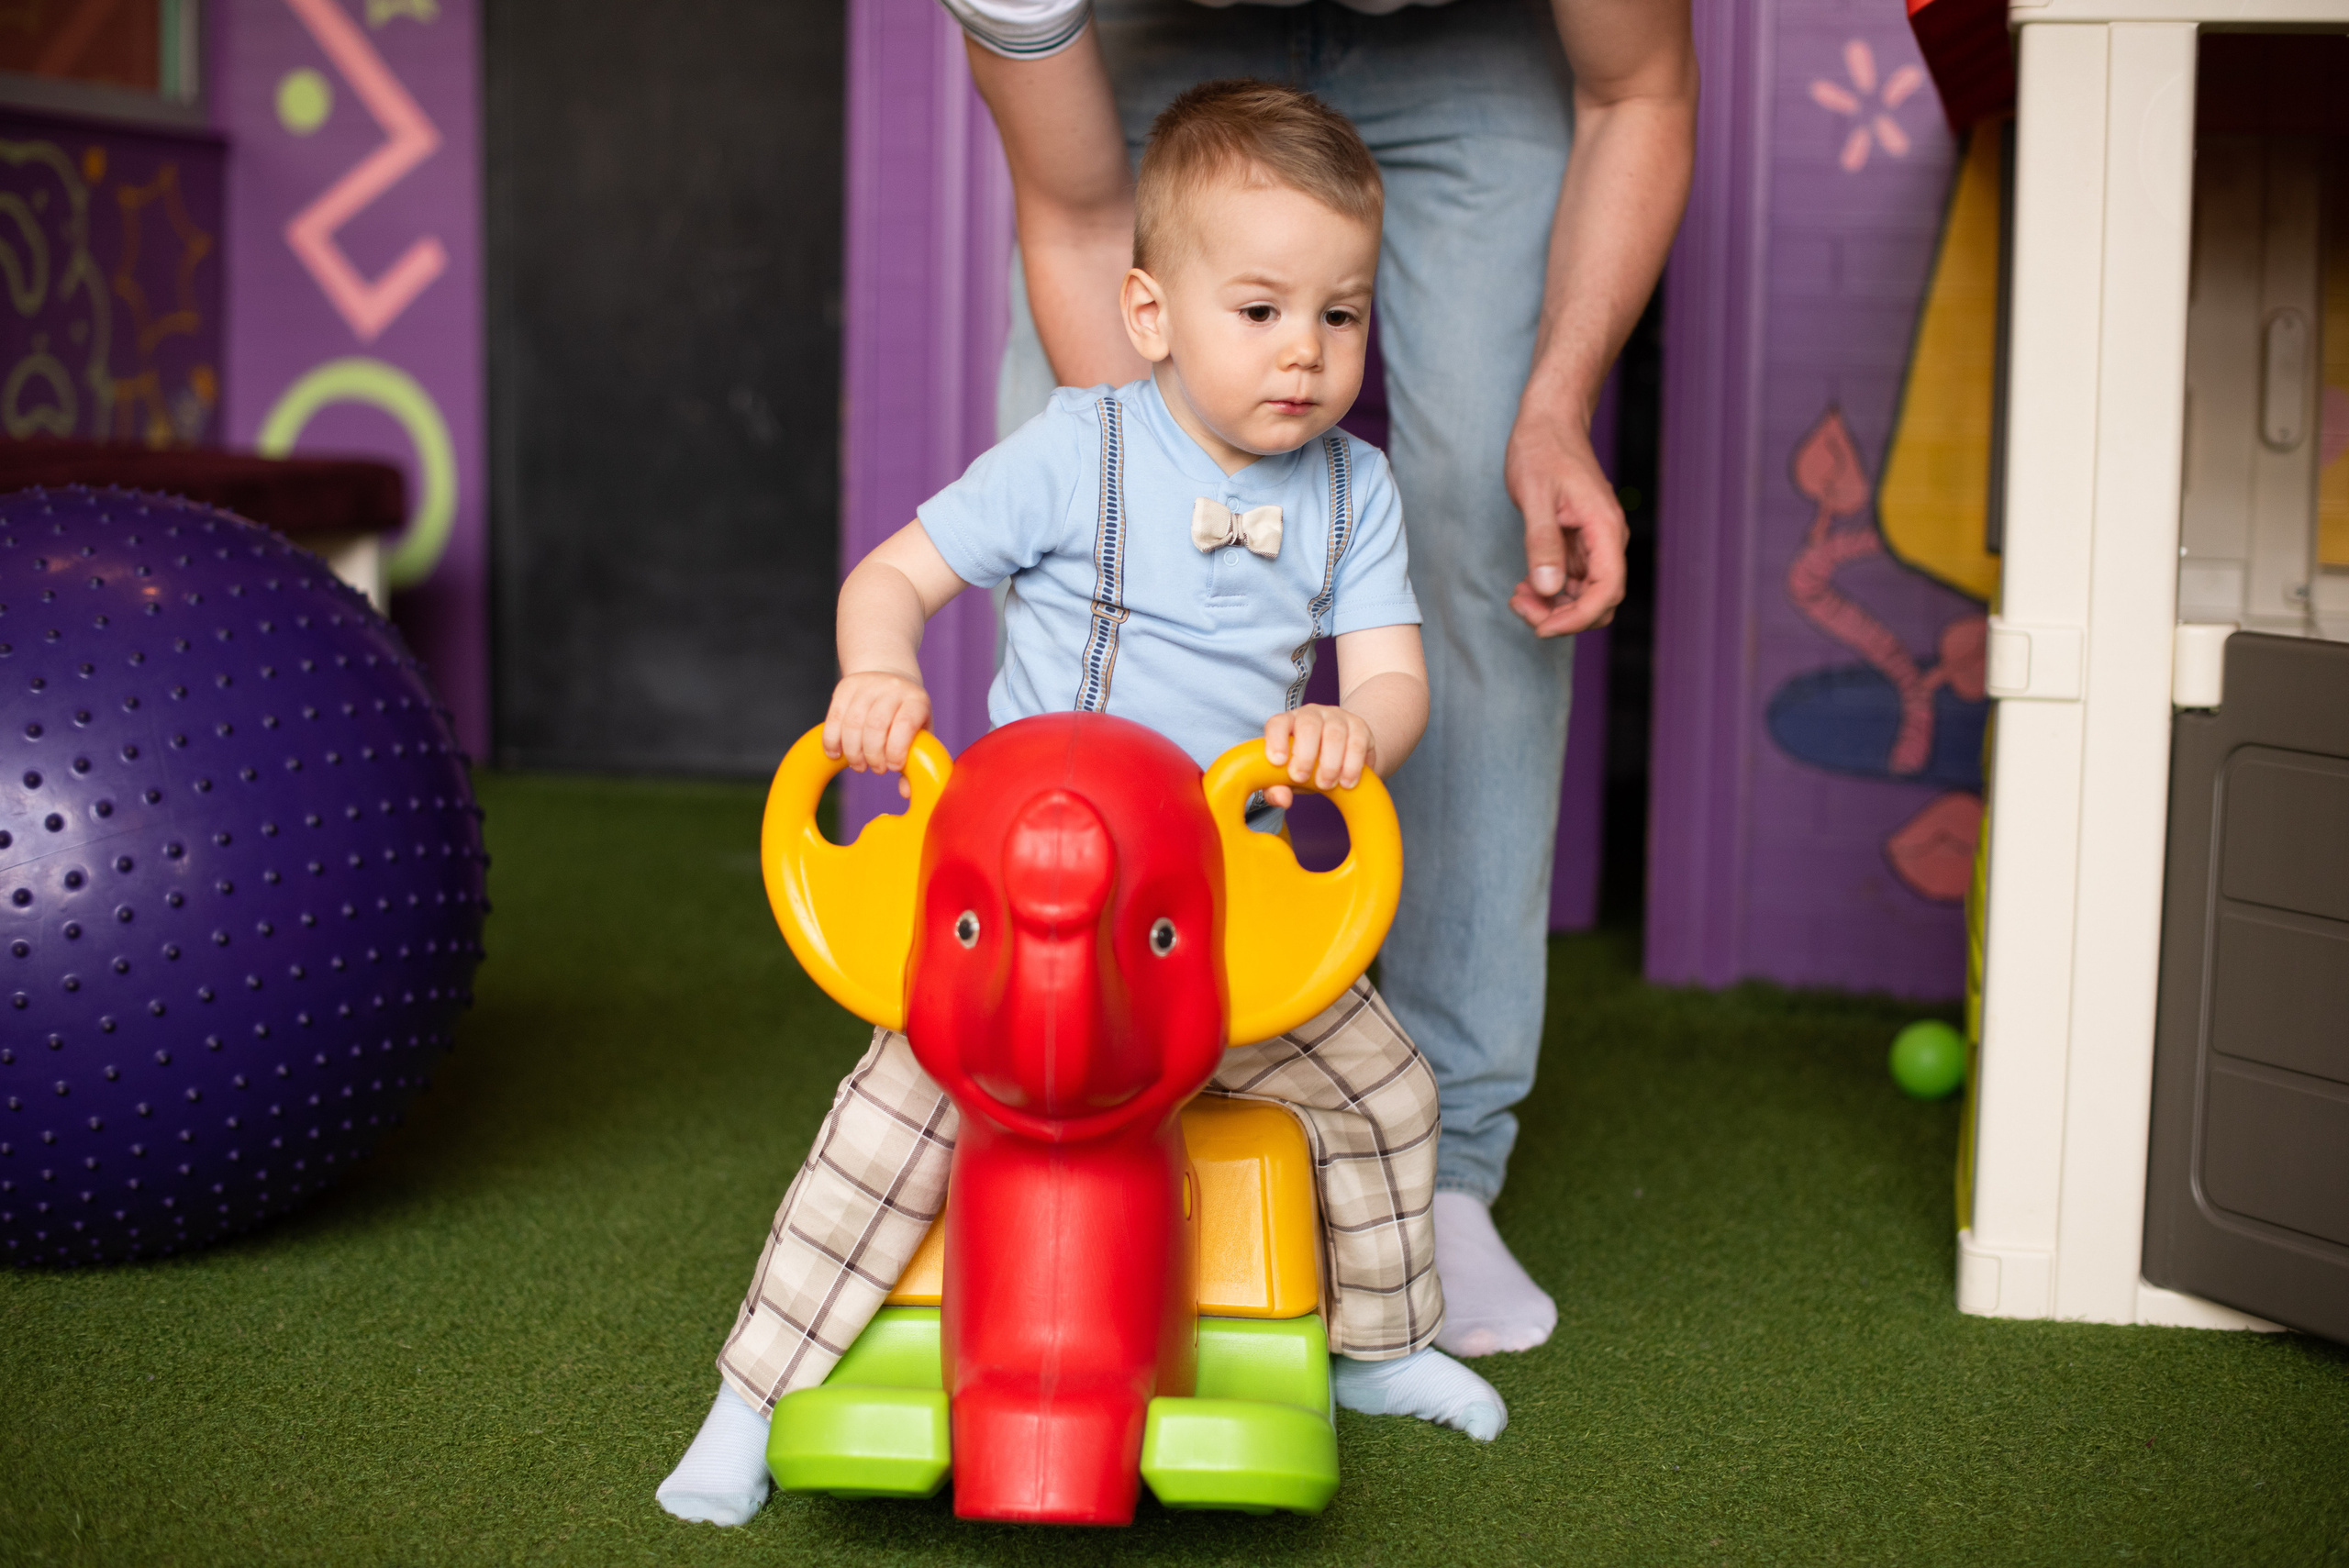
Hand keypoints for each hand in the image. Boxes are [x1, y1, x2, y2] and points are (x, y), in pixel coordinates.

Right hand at [824, 671, 931, 798]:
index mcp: (916, 700)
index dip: (896, 750)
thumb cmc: (906, 715)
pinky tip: (836, 754)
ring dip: (852, 752)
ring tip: (859, 765)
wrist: (889, 676)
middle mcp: (892, 688)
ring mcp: (867, 685)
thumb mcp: (919, 732)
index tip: (892, 767)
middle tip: (875, 769)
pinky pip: (833, 717)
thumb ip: (915, 760)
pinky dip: (831, 741)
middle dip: (872, 755)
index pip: (905, 725)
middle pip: (876, 726)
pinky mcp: (845, 686)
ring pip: (852, 723)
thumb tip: (906, 792)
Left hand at [1261, 705, 1377, 808]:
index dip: (1276, 740)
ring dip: (1330, 763)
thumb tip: (1282, 799)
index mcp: (1288, 723)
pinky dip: (1352, 765)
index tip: (1278, 762)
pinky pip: (1357, 742)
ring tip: (1327, 785)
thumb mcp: (1288, 779)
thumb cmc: (1307, 765)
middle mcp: (1312, 714)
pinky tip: (1346, 782)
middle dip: (1305, 755)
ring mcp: (1337, 717)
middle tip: (1302, 779)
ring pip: (1335, 733)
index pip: (1278, 723)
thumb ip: (1277, 789)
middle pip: (1308, 725)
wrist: (1341, 757)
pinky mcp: (1359, 726)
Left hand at [1504, 391, 1628, 636]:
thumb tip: (1549, 588)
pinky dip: (1550, 591)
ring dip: (1554, 606)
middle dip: (1563, 616)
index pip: (1608, 590)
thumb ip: (1542, 543)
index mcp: (1605, 528)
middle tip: (1521, 606)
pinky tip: (1525, 585)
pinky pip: (1572, 581)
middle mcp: (1607, 540)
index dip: (1578, 618)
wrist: (1549, 420)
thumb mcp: (1534, 495)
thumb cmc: (1542, 448)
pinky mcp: (1580, 543)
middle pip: (1600, 601)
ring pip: (1585, 596)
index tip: (1542, 626)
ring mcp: (1594, 543)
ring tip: (1518, 595)